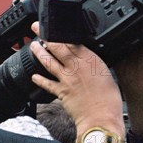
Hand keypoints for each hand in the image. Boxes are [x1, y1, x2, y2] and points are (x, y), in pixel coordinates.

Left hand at [29, 22, 123, 136]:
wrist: (102, 117)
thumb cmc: (109, 98)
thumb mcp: (106, 72)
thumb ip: (93, 63)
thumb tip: (87, 58)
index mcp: (90, 59)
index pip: (72, 40)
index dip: (60, 31)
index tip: (53, 25)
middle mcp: (76, 66)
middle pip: (57, 47)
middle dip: (45, 35)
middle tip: (36, 28)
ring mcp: (66, 79)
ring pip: (48, 62)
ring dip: (39, 53)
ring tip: (33, 46)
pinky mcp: (60, 92)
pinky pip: (46, 84)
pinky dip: (39, 79)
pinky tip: (33, 76)